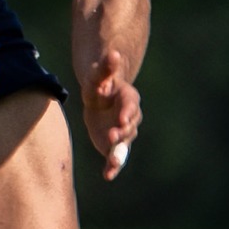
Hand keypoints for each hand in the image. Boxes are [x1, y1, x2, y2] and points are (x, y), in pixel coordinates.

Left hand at [82, 48, 141, 180]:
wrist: (100, 99)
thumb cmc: (99, 84)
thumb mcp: (98, 76)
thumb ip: (105, 67)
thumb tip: (113, 52)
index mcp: (127, 99)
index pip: (130, 106)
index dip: (127, 112)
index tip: (122, 119)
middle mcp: (129, 117)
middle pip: (128, 126)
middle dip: (122, 132)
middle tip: (112, 137)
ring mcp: (123, 132)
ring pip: (124, 144)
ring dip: (118, 153)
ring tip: (112, 163)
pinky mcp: (114, 144)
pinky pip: (115, 157)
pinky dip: (112, 166)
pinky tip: (107, 176)